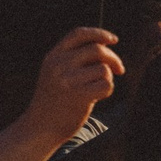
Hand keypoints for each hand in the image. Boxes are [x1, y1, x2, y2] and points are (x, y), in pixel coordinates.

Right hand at [23, 28, 123, 144]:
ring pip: (104, 69)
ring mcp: (68, 80)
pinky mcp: (79, 96)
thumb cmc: (54, 100)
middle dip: (114, 58)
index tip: (113, 40)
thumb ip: (72, 58)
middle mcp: (59, 65)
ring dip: (107, 78)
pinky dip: (107, 91)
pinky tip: (97, 98)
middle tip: (119, 70)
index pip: (79, 34)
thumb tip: (105, 46)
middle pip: (97, 50)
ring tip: (96, 89)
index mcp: (53, 56)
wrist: (40, 127)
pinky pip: (107, 85)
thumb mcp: (55, 73)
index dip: (99, 34)